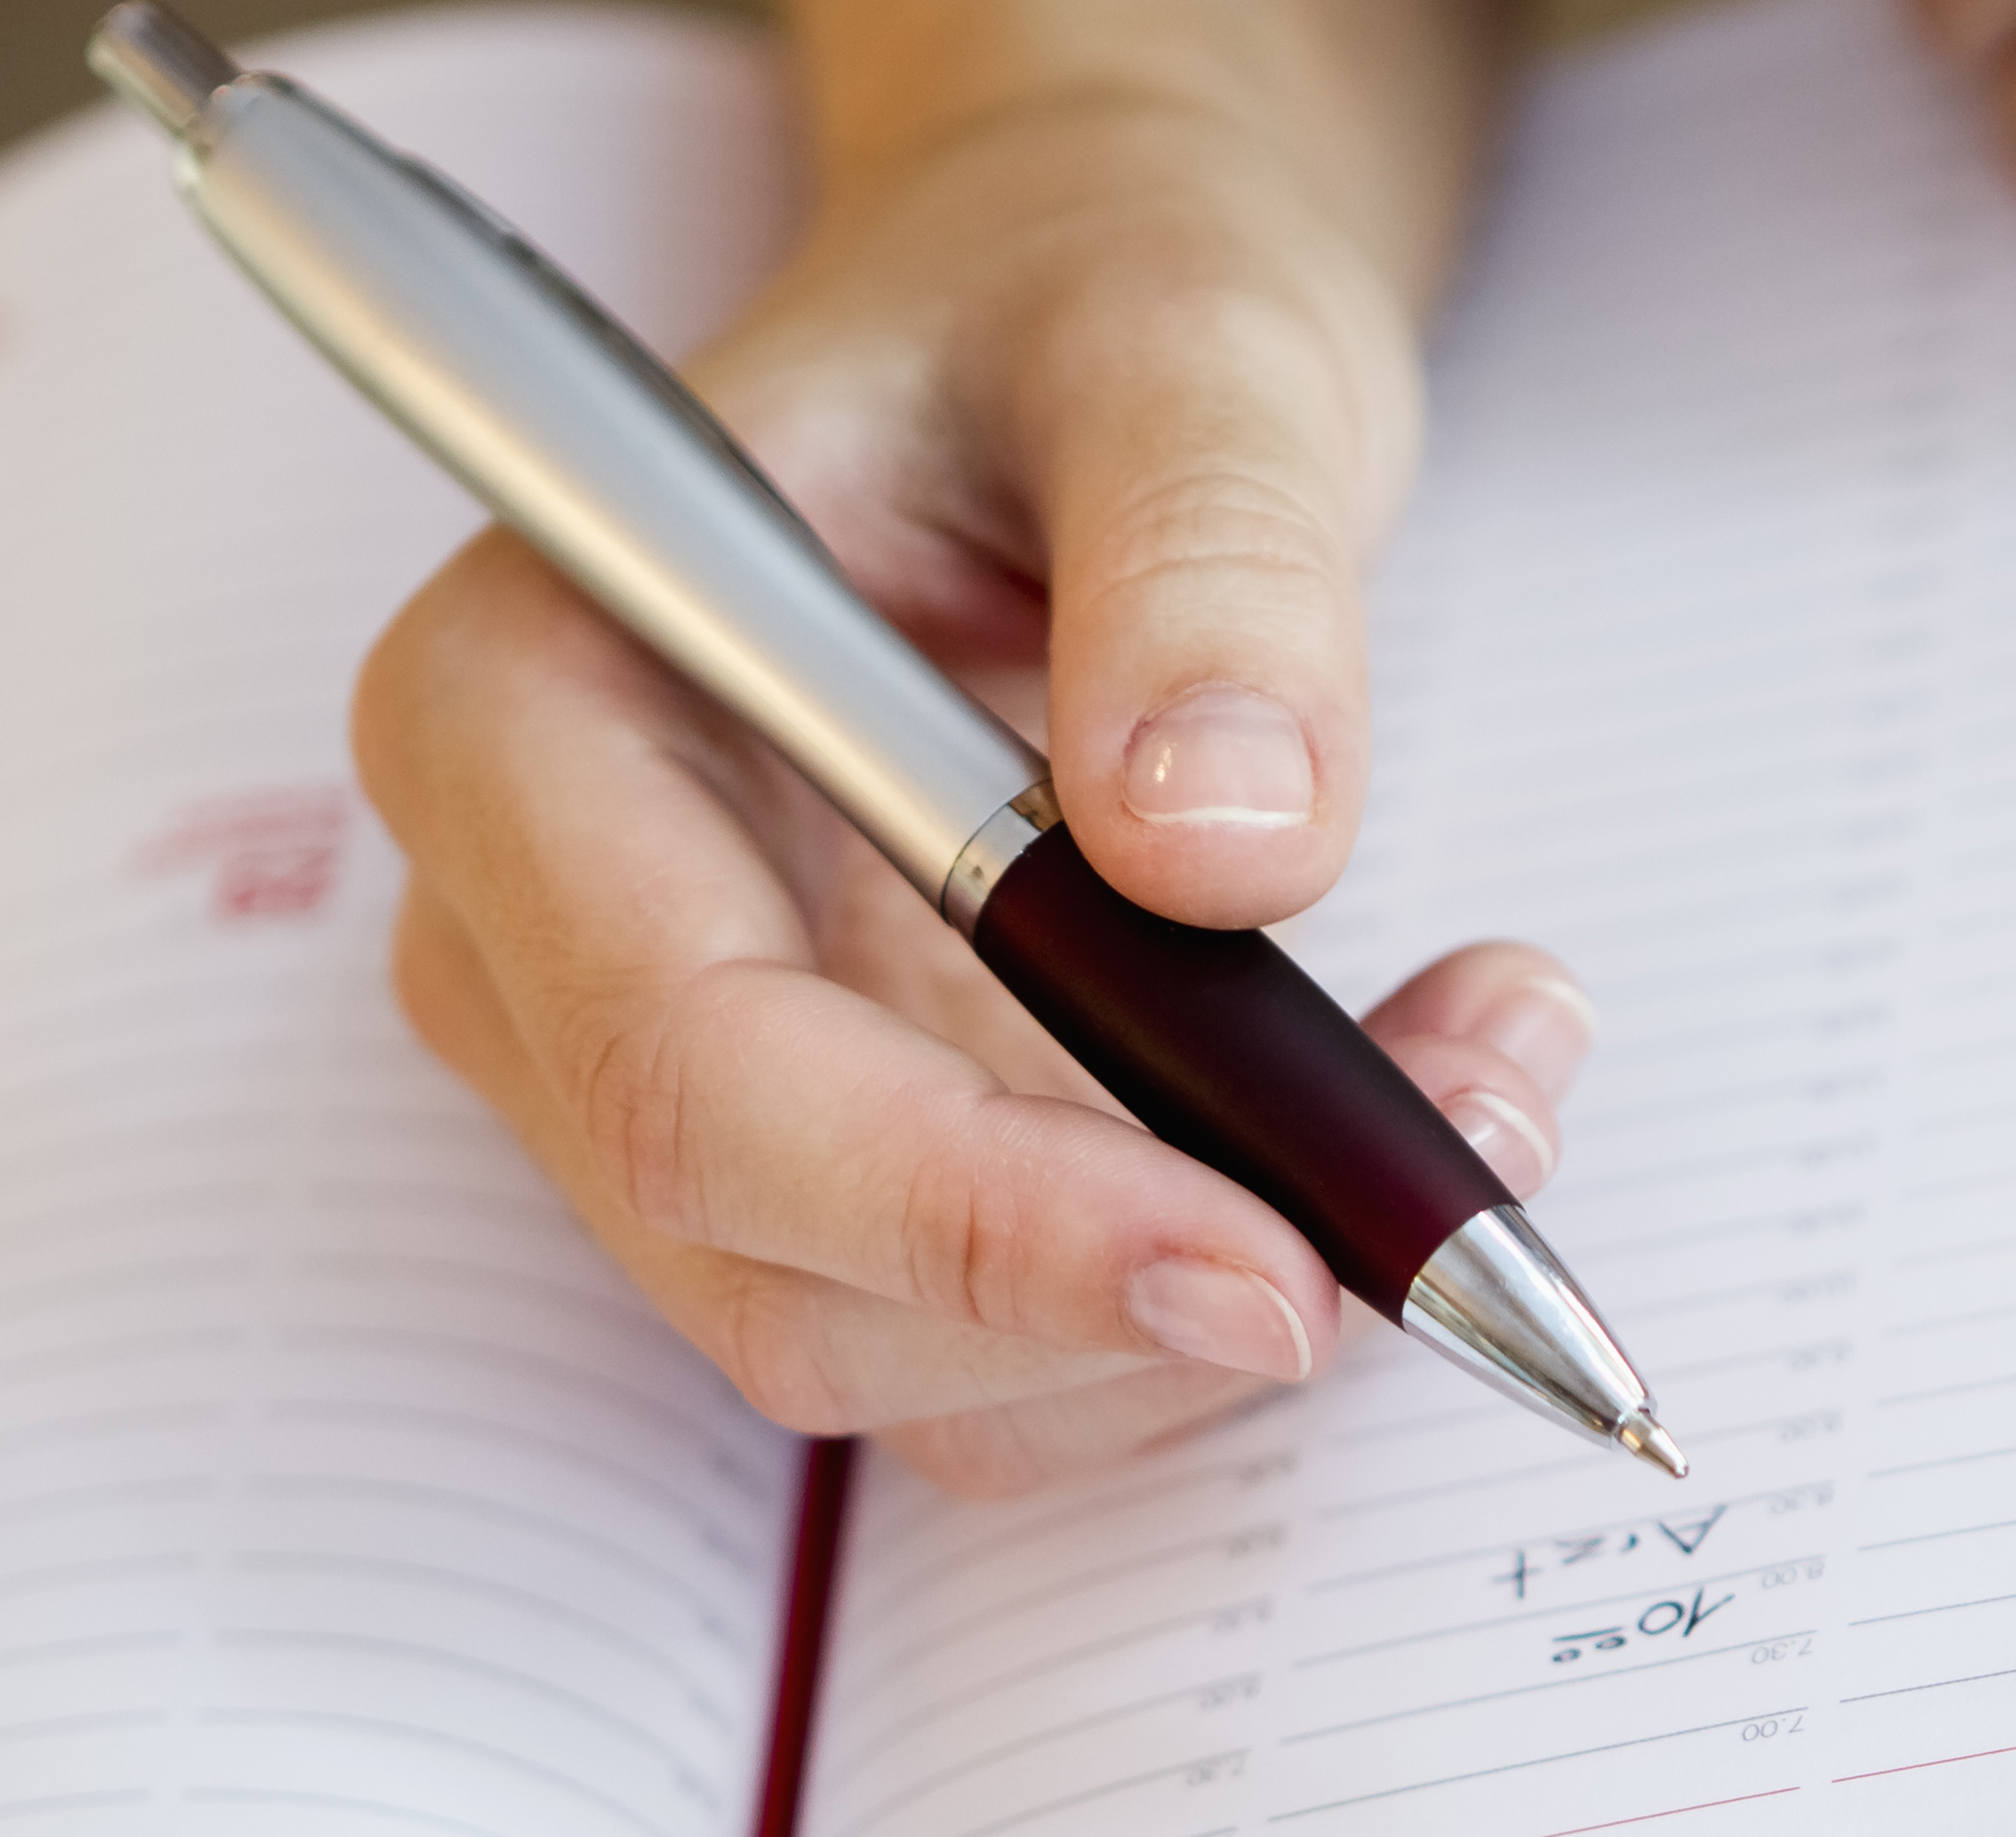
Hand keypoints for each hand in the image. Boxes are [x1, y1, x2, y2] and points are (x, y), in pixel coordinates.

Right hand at [352, 0, 1557, 1496]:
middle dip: (1142, 1290)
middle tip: (1474, 1154)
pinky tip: (1399, 1096)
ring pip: (914, 1358)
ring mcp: (674, 1058)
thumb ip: (1208, 567)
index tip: (1272, 1261)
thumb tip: (1229, 850)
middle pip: (791, 1274)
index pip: (694, 1075)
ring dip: (1217, 1310)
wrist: (1076, 346)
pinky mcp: (833, 1137)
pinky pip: (1006, 1332)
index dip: (976, 1219)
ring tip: (1490, 1077)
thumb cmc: (1077, 300)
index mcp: (525, 709)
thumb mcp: (1185, 349)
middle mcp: (544, 929)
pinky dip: (1216, 1282)